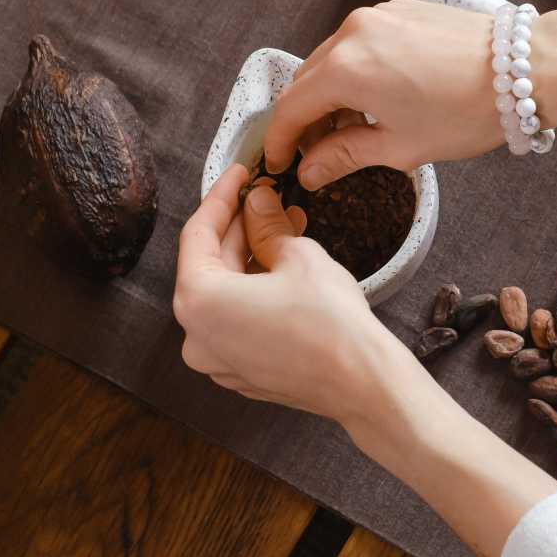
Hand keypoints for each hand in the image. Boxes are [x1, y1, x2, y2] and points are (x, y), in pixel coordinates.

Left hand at [172, 164, 410, 423]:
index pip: (198, 233)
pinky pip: (237, 321)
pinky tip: (283, 268)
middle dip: (241, 228)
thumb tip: (258, 203)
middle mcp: (195, 335)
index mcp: (198, 301)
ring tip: (285, 228)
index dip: (222, 197)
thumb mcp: (298, 256)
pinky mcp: (239, 372)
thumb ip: (267, 225)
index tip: (239, 175)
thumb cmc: (329, 322)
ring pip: (225, 293)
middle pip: (210, 265)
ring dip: (251, 258)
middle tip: (267, 199)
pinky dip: (254, 292)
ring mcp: (216, 359)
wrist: (361, 382)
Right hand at [262, 0, 509, 188]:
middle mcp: (351, 34)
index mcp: (345, 69)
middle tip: (314, 154)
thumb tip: (309, 171)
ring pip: (331, 58)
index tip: (280, 164)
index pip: (292, 108)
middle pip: (306, 80)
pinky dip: (353, 70)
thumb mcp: (400, 146)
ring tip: (348, 129)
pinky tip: (375, 98)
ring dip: (328, 93)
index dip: (282, 140)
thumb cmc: (466, 112)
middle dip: (304, 118)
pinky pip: (358, 42)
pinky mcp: (399, 10)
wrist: (523, 69)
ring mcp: (375, 16)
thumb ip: (344, 156)